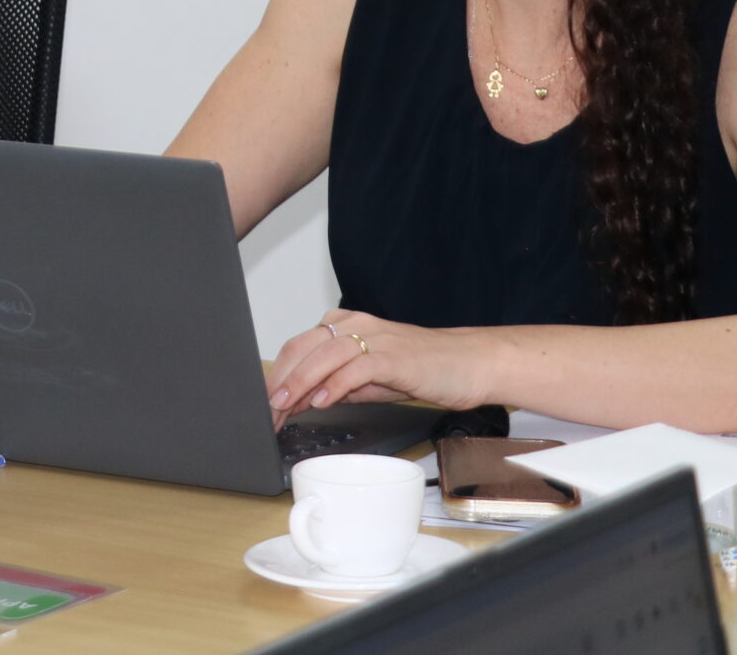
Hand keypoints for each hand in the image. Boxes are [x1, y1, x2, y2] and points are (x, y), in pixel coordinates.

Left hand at [267, 308, 496, 424]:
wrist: (470, 363)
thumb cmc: (424, 369)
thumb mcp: (371, 378)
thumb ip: (337, 384)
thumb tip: (303, 399)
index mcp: (346, 326)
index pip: (299, 347)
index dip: (277, 375)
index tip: (265, 404)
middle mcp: (356, 325)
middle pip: (302, 348)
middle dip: (280, 381)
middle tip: (267, 411)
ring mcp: (375, 338)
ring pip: (323, 356)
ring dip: (298, 384)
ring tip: (283, 407)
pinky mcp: (394, 356)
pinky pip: (355, 368)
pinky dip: (334, 385)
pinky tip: (321, 401)